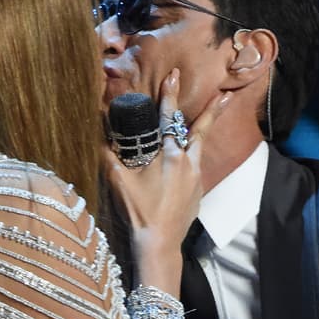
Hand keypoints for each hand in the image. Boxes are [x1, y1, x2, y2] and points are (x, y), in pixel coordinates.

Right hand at [103, 69, 229, 295]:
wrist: (160, 243)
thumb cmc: (139, 212)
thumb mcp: (119, 181)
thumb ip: (108, 155)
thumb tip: (95, 134)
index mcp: (170, 156)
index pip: (170, 118)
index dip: (170, 95)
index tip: (174, 75)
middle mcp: (188, 162)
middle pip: (199, 129)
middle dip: (211, 109)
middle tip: (223, 92)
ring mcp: (196, 177)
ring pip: (201, 145)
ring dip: (208, 127)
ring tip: (222, 109)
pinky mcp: (198, 190)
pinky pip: (196, 164)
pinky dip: (193, 154)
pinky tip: (187, 156)